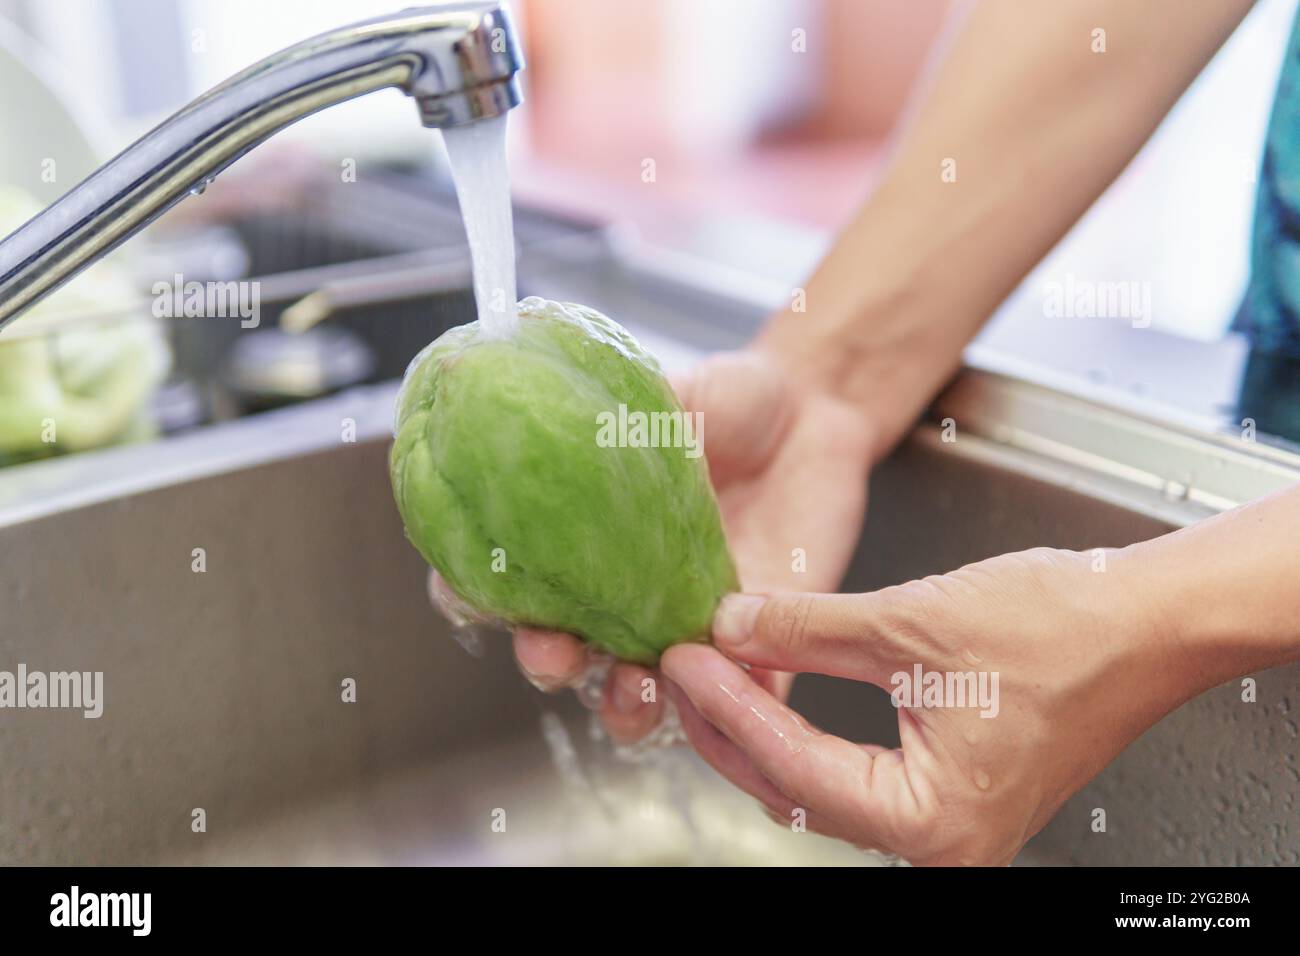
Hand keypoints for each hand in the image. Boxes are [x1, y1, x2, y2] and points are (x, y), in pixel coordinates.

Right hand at [510, 347, 874, 741]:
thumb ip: (612, 417)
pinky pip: (738, 695)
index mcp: (583, 537)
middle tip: (552, 655)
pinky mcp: (756, 643)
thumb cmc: (728, 400)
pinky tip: (724, 689)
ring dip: (624, 706)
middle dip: (548, 662)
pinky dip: (726, 707)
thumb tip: (543, 395)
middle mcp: (625, 593)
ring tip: (632, 688)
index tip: (463, 595)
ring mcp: (687, 624)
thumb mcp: (667, 396)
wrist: (813, 409)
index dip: (475, 595)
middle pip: (566, 652)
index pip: (510, 580)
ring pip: (641, 693)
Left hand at [661, 546, 1201, 864]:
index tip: (685, 658)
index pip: (793, 767)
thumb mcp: (912, 621)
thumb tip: (732, 626)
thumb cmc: (1066, 629)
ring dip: (764, 726)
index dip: (728, 707)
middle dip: (731, 724)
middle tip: (684, 665)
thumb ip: (808, 629)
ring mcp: (947, 823)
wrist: (1150, 622)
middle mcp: (939, 844)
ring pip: (820, 783)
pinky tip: (773, 684)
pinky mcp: (951, 791)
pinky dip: (808, 728)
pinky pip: (856, 770)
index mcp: (933, 823)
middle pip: (796, 789)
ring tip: (714, 669)